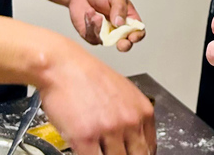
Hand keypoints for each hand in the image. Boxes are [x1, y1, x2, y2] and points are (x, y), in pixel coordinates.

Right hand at [39, 47, 155, 154]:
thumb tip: (135, 137)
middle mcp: (129, 121)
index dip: (140, 154)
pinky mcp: (85, 137)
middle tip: (116, 153)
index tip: (132, 153)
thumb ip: (132, 116)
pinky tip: (86, 151)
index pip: (150, 147)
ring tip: (99, 149)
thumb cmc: (88, 76)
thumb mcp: (124, 93)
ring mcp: (108, 130)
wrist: (63, 66)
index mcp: (142, 111)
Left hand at [69, 0, 144, 51]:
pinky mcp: (92, 36)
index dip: (137, 36)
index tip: (132, 37)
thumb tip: (120, 23)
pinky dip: (90, 24)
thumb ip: (120, 7)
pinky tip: (89, 13)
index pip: (138, 31)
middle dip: (124, 45)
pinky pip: (92, 36)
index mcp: (129, 19)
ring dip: (99, 27)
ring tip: (94, 13)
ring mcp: (105, 35)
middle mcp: (118, 29)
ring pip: (106, 41)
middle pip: (125, 43)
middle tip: (120, 43)